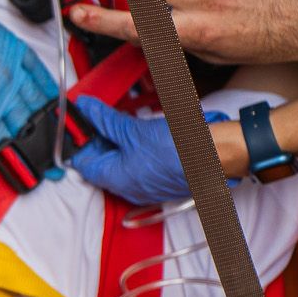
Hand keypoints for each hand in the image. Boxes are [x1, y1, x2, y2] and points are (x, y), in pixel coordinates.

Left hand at [0, 0, 56, 153]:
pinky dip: (49, 86)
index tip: (30, 171)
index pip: (2, 139)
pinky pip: (38, 69)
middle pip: (25, 123)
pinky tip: (55, 97)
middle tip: (55, 164)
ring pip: (37, 99)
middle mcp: (2, 88)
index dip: (16, 158)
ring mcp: (11, 66)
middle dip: (40, 146)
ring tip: (60, 137)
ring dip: (49, 121)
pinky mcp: (12, 46)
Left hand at [69, 96, 229, 203]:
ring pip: (122, 161)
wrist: (220, 155)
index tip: (76, 123)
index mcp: (116, 180)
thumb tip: (86, 109)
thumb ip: (106, 120)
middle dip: (97, 138)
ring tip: (119, 120)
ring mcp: (148, 184)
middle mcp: (130, 187)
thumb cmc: (179, 149)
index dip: (77, 142)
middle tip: (96, 116)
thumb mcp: (134, 130)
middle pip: (102, 162)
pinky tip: (140, 130)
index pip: (82, 164)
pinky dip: (136, 146)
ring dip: (117, 140)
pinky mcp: (163, 177)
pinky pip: (141, 162)